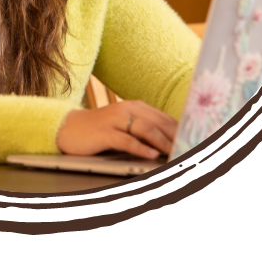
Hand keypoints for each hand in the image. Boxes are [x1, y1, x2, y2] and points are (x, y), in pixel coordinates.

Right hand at [56, 101, 177, 158]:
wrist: (69, 128)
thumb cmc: (100, 130)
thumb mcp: (125, 126)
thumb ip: (144, 130)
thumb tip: (170, 144)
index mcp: (135, 106)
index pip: (164, 118)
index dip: (180, 131)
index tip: (192, 142)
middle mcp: (127, 109)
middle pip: (158, 122)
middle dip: (175, 137)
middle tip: (188, 149)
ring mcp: (115, 119)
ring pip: (145, 128)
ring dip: (162, 142)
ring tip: (174, 153)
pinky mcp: (104, 132)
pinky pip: (125, 139)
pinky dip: (140, 147)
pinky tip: (150, 155)